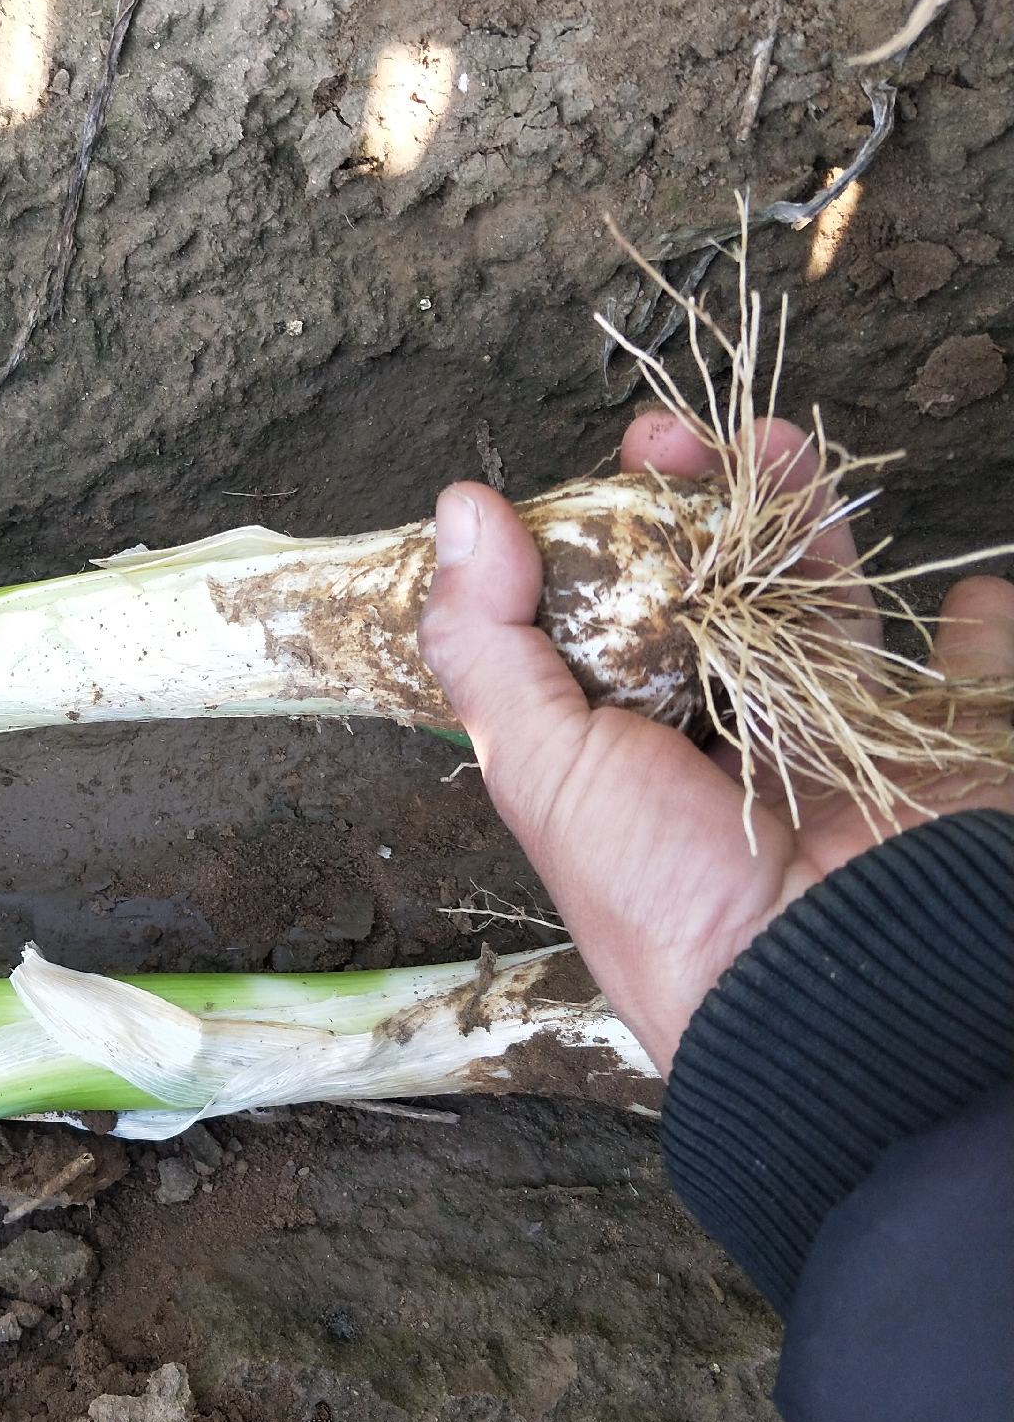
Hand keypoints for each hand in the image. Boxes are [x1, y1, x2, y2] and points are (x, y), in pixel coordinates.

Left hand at [418, 413, 1013, 1071]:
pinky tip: (966, 595)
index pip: (617, 608)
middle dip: (704, 501)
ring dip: (807, 518)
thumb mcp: (542, 765)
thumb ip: (490, 641)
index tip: (621, 460)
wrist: (823, 986)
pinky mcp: (933, 746)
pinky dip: (979, 635)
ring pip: (826, 602)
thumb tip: (459, 508)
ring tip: (780, 444)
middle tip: (683, 435)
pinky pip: (969, 675)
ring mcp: (835, 738)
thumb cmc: (664, 891)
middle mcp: (725, 732)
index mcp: (628, 738)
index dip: (613, 528)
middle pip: (719, 588)